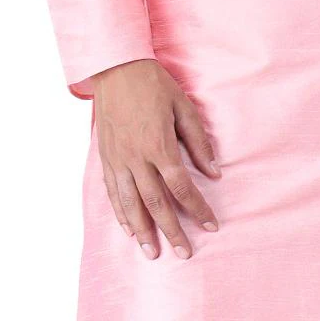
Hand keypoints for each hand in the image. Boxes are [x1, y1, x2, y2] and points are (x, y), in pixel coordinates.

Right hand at [89, 59, 220, 259]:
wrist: (116, 67)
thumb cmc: (154, 85)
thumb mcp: (183, 107)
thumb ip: (198, 142)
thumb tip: (214, 173)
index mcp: (159, 145)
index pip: (181, 187)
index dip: (197, 209)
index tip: (211, 225)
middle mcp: (136, 157)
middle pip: (156, 203)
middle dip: (171, 230)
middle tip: (184, 253)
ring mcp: (117, 159)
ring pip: (130, 203)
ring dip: (143, 230)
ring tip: (152, 252)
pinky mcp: (106, 157)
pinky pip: (112, 192)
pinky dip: (121, 213)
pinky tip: (129, 229)